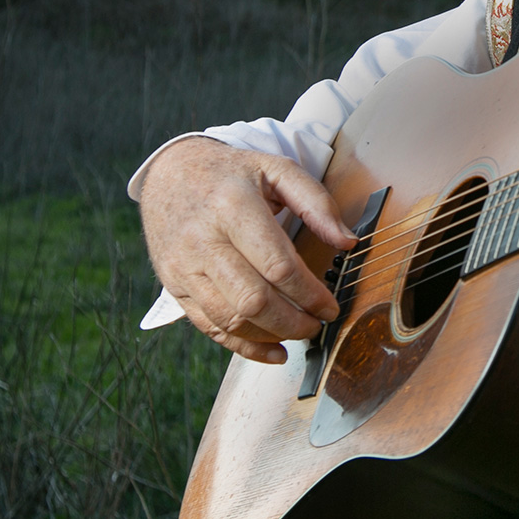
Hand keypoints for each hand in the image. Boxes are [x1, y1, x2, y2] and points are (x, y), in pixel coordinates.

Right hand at [138, 138, 359, 363]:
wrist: (170, 173)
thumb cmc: (229, 174)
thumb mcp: (276, 170)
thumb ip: (316, 202)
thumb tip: (347, 241)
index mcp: (233, 206)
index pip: (278, 266)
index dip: (310, 294)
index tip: (329, 306)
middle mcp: (203, 239)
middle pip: (254, 300)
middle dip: (293, 322)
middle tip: (316, 324)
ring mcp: (184, 266)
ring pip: (231, 319)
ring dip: (271, 335)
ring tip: (297, 333)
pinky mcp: (174, 285)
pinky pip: (209, 327)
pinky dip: (243, 347)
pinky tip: (272, 349)